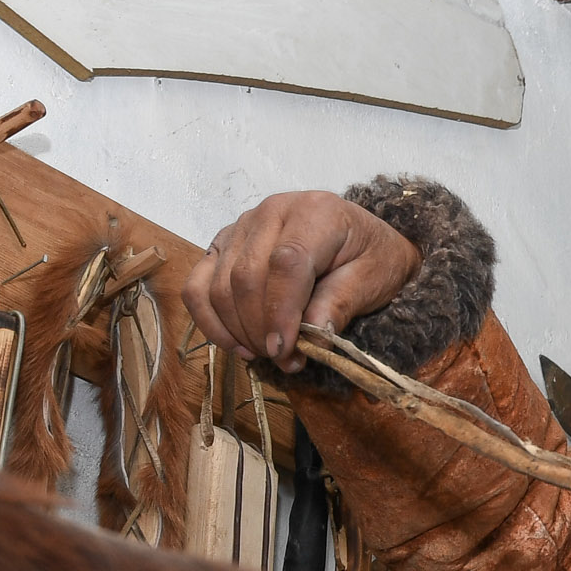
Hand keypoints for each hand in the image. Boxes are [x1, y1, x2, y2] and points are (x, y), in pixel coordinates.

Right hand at [183, 192, 417, 373]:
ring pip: (219, 284)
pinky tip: (235, 344)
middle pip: (246, 276)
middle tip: (284, 359)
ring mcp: (241, 225)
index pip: (285, 262)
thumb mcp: (373, 279)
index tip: (285, 351)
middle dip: (260, 328)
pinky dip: (209, 320)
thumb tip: (312, 339)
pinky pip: (197, 285)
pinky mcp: (222, 244)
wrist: (361, 240)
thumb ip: (341, 303)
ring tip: (267, 354)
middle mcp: (271, 211)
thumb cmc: (371, 258)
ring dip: (237, 330)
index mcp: (315, 211)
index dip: (280, 312)